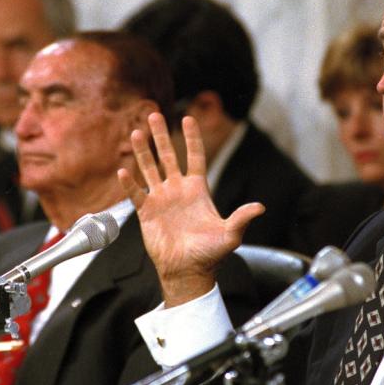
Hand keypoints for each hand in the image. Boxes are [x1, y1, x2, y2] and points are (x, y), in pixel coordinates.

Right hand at [117, 113, 263, 305]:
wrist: (188, 271)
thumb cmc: (210, 254)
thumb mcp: (230, 235)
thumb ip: (242, 218)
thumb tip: (260, 207)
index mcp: (198, 190)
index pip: (195, 157)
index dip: (192, 138)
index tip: (189, 118)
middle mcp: (178, 190)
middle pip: (168, 156)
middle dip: (162, 135)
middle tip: (154, 113)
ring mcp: (161, 199)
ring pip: (150, 168)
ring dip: (143, 151)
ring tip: (136, 132)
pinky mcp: (147, 212)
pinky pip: (136, 194)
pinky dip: (129, 183)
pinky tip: (123, 170)